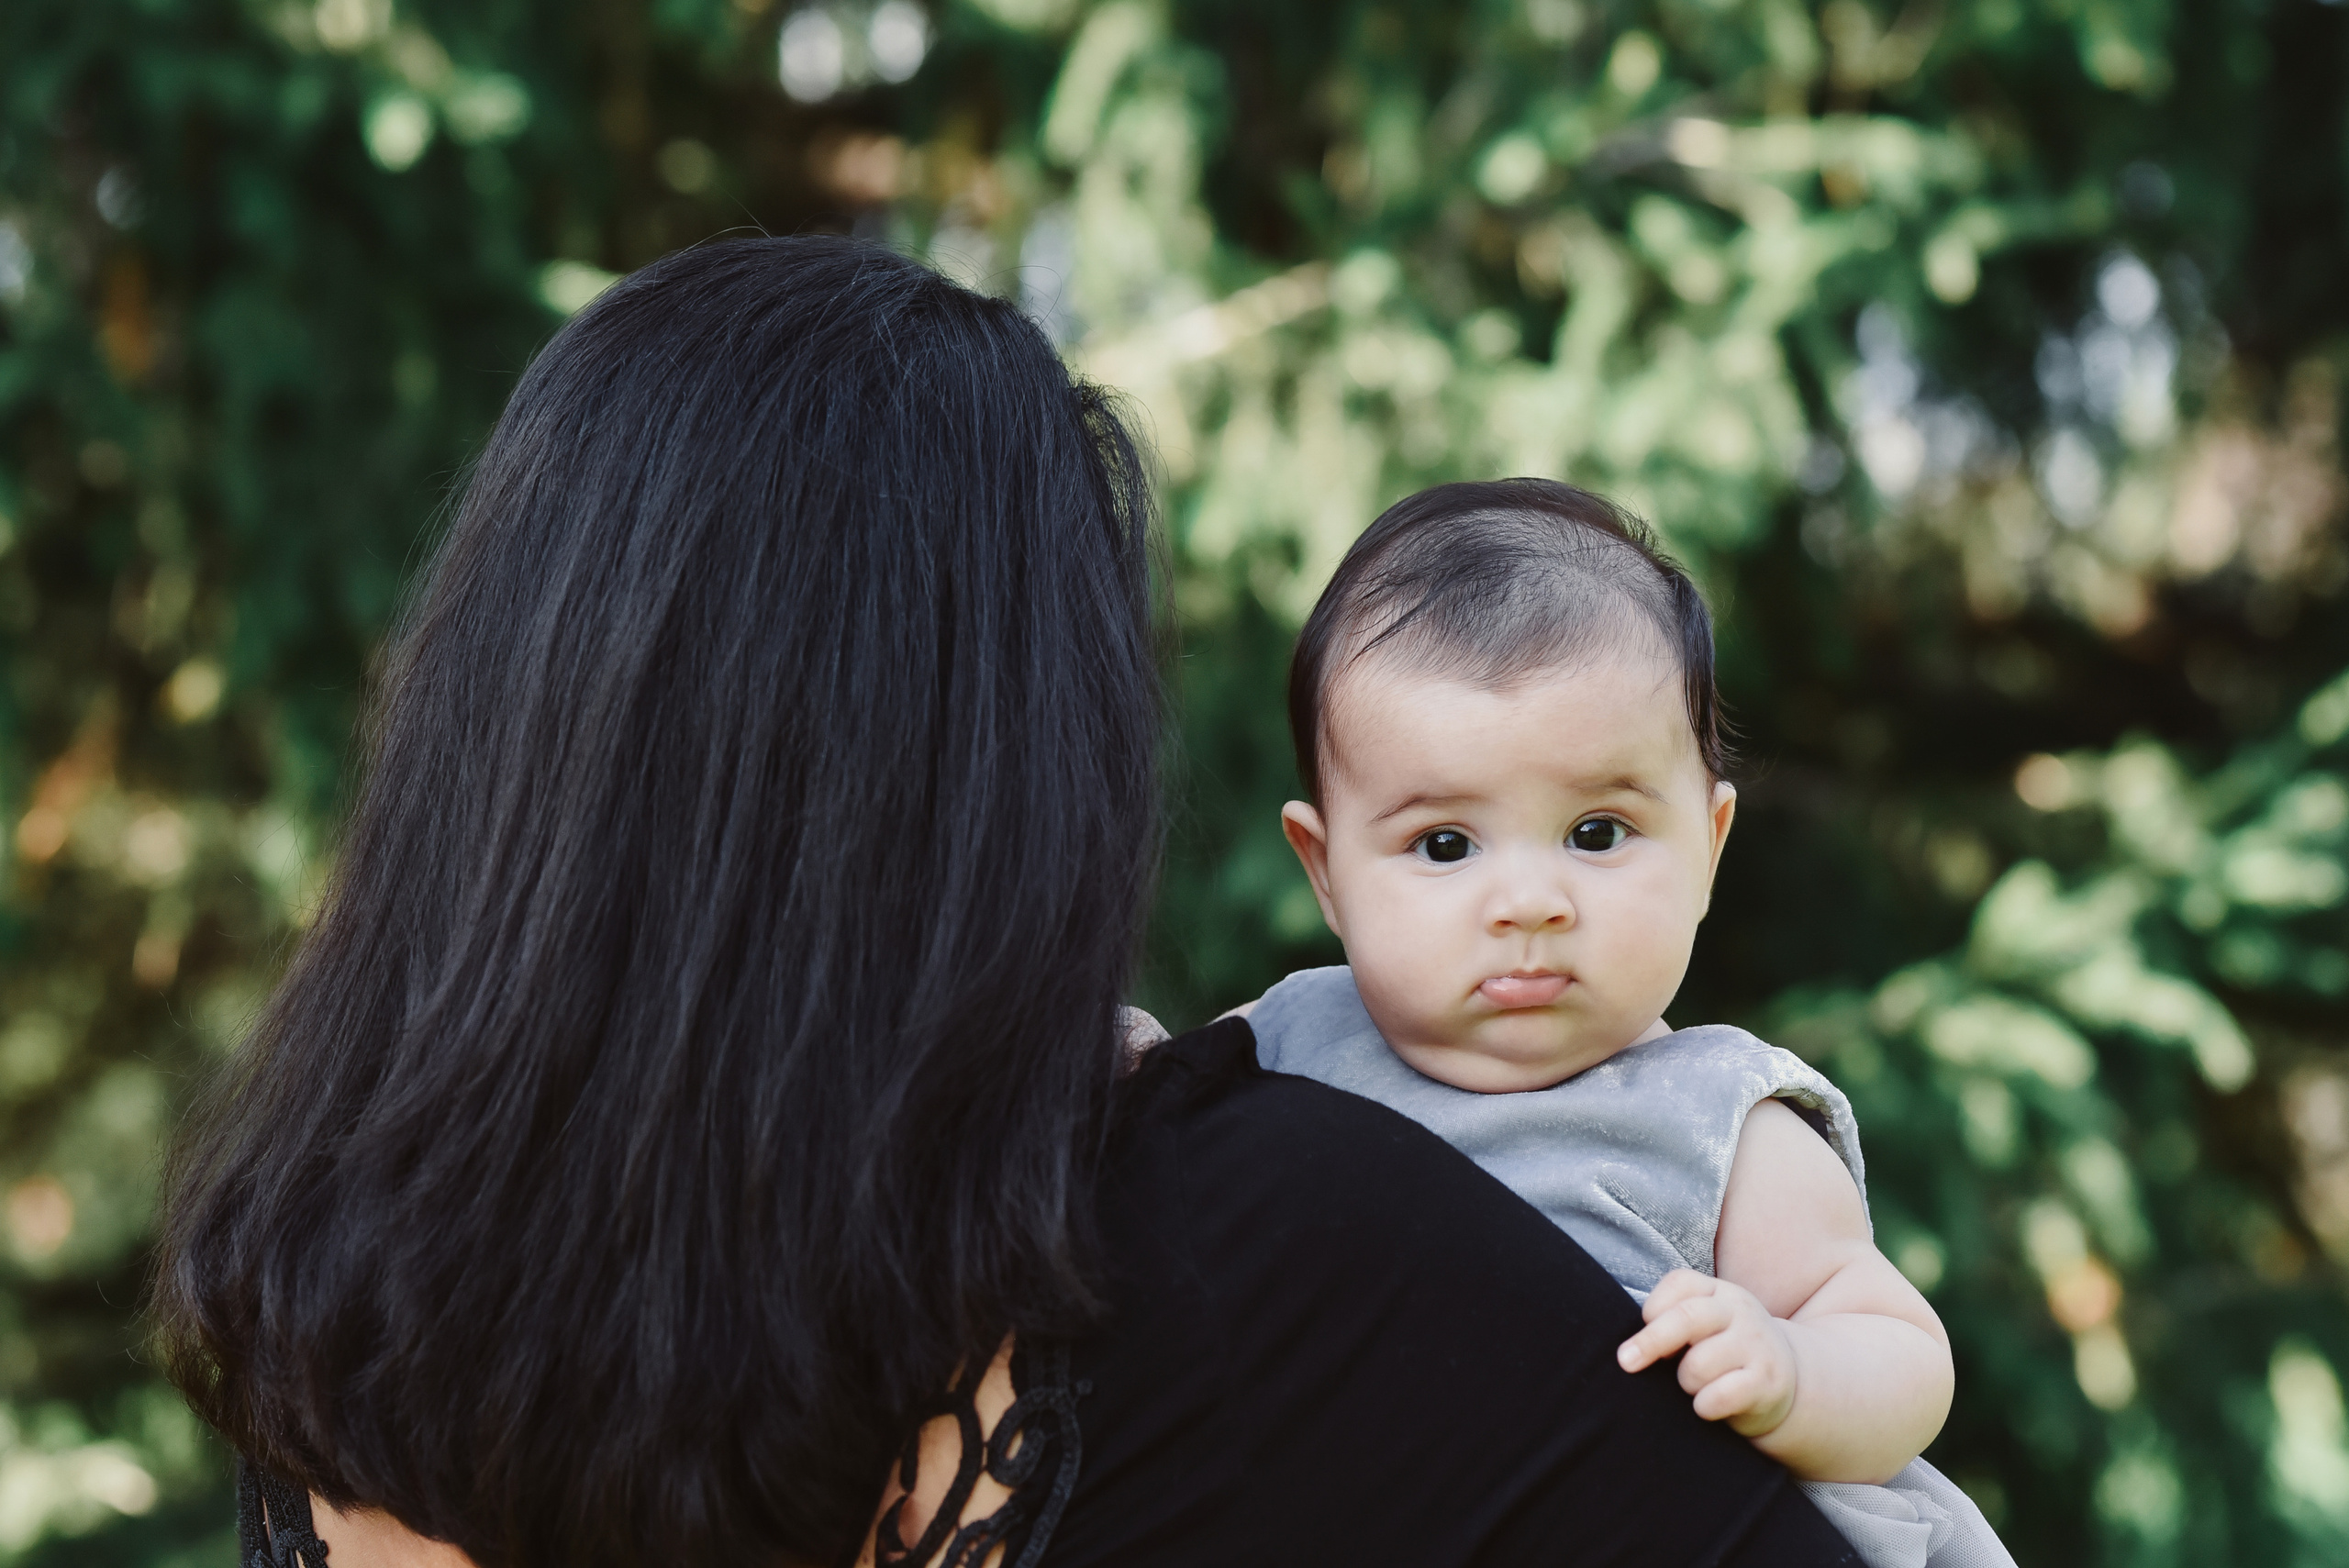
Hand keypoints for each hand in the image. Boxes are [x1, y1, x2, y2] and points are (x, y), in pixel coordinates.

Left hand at [1616, 1270, 1798, 1438]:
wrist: (1787, 1382)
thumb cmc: (1725, 1353)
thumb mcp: (1705, 1326)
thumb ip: (1672, 1321)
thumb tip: (1631, 1348)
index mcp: (1720, 1292)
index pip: (1680, 1283)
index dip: (1654, 1307)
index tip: (1644, 1327)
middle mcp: (1742, 1312)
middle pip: (1687, 1317)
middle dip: (1651, 1341)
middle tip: (1626, 1362)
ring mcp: (1758, 1346)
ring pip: (1697, 1365)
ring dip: (1685, 1383)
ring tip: (1696, 1386)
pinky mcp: (1767, 1382)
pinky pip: (1719, 1396)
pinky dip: (1704, 1406)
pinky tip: (1709, 1406)